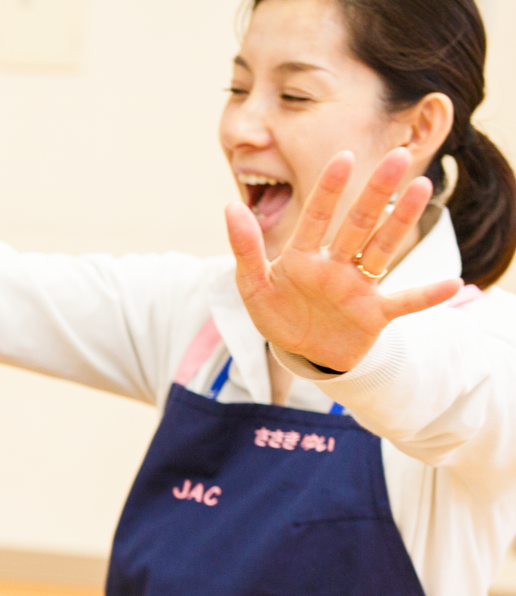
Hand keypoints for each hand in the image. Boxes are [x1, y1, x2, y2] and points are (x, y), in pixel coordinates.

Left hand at [227, 148, 463, 373]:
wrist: (303, 352)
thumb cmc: (279, 313)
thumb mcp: (254, 285)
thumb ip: (244, 248)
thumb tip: (231, 207)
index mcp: (304, 256)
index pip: (317, 218)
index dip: (329, 190)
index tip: (344, 158)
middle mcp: (336, 265)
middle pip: (359, 223)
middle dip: (377, 191)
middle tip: (398, 155)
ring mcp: (358, 288)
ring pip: (383, 249)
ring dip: (401, 222)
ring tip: (422, 188)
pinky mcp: (375, 314)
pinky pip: (405, 303)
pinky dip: (427, 296)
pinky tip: (453, 285)